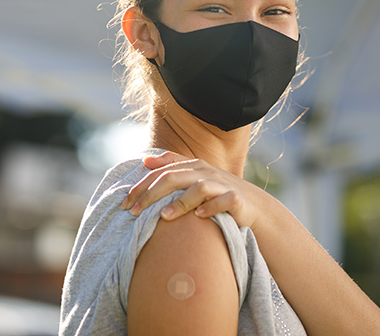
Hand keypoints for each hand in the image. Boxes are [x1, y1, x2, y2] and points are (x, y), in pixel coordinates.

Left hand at [121, 151, 261, 227]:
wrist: (254, 206)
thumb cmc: (218, 194)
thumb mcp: (195, 178)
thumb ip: (172, 168)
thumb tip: (146, 161)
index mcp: (193, 166)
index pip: (162, 172)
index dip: (142, 185)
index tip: (125, 202)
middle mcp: (206, 172)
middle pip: (174, 178)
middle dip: (151, 194)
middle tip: (134, 211)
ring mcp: (222, 185)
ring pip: (198, 188)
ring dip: (180, 202)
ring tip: (164, 216)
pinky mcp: (236, 199)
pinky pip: (223, 201)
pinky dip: (210, 207)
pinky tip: (198, 217)